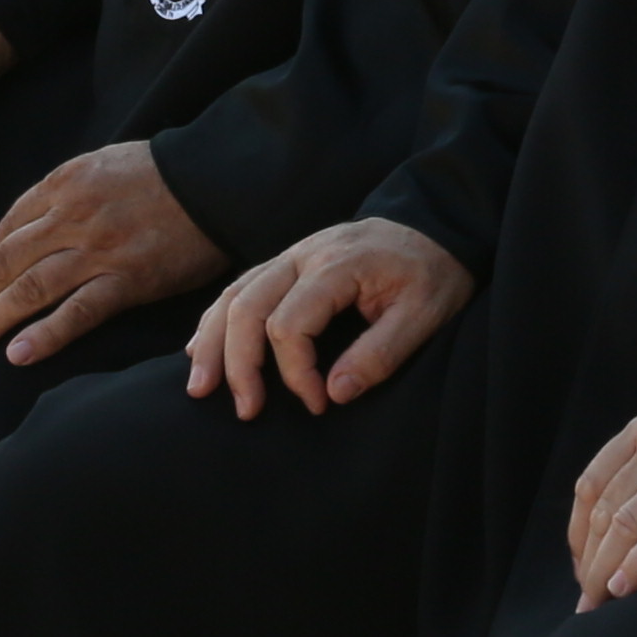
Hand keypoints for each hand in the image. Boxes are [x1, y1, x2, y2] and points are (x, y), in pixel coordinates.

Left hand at [0, 139, 228, 361]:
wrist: (218, 177)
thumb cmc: (167, 172)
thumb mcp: (108, 163)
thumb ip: (74, 191)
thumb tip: (45, 225)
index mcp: (66, 182)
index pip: (11, 225)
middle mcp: (73, 214)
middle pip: (9, 258)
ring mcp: (98, 248)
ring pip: (32, 286)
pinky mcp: (127, 279)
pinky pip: (77, 312)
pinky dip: (44, 334)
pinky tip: (18, 354)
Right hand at [180, 217, 474, 421]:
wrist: (436, 225)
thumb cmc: (433, 272)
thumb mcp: (426, 315)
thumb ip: (382, 353)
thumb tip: (336, 392)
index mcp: (337, 264)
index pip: (290, 323)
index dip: (295, 372)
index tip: (319, 404)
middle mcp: (305, 254)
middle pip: (248, 306)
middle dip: (238, 364)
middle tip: (246, 411)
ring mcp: (292, 254)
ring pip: (234, 294)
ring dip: (212, 342)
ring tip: (200, 389)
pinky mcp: (288, 262)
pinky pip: (239, 287)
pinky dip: (215, 320)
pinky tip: (201, 350)